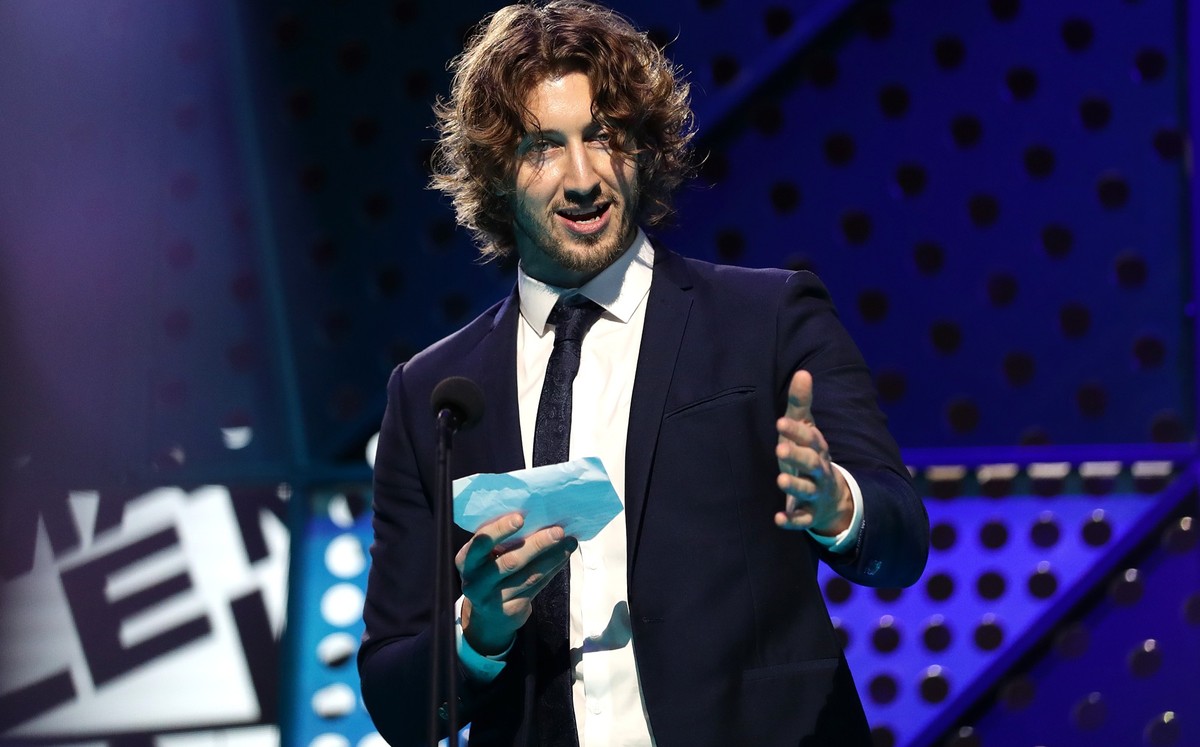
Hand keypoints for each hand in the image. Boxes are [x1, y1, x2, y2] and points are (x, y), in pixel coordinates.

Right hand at [456, 512, 575, 655]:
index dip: (499, 530)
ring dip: (552, 557)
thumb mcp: (483, 558)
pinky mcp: (511, 610)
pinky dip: (552, 569)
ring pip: (528, 576)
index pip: (480, 544)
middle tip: (558, 530)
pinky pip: (536, 587)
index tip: (520, 518)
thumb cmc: (488, 572)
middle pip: (510, 562)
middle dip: (537, 545)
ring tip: (569, 542)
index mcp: (466, 561)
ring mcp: (493, 599)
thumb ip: (500, 542)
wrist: (487, 615)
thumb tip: (535, 516)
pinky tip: (563, 557)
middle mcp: (476, 582)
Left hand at [774, 370, 852, 535]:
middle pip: (812, 462)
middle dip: (798, 456)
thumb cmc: (810, 455)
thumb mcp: (806, 430)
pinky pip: (802, 519)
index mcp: (817, 447)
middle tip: (779, 449)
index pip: (810, 437)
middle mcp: (819, 469)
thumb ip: (801, 404)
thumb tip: (802, 372)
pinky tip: (778, 519)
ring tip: (780, 480)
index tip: (780, 422)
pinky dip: (791, 520)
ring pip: (809, 489)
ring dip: (796, 485)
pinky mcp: (810, 513)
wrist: (833, 497)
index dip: (796, 430)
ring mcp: (816, 492)